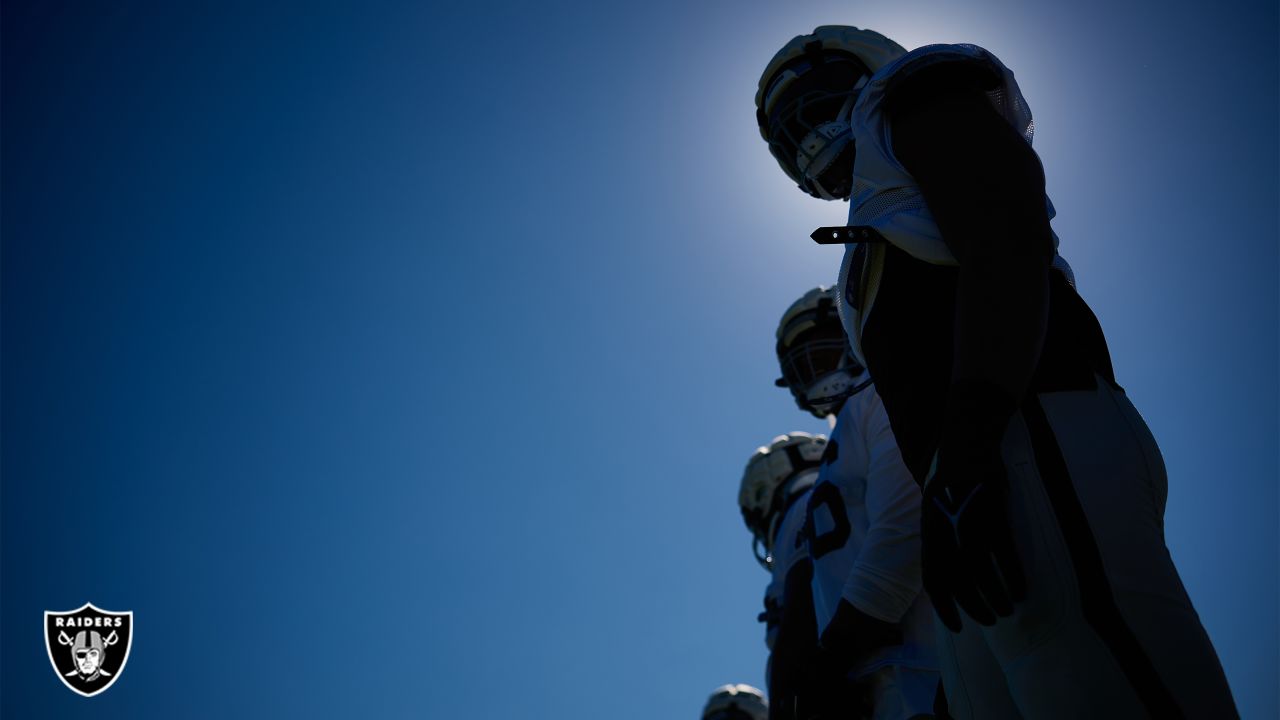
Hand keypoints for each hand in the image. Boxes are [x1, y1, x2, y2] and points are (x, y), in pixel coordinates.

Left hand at [922, 442, 1025, 631]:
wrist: (967, 437)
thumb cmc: (952, 472)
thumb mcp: (934, 504)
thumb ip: (938, 534)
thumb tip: (946, 565)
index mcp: (929, 528)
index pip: (933, 578)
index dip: (944, 606)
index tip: (956, 626)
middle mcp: (946, 528)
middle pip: (957, 580)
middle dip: (973, 606)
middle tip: (989, 620)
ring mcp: (970, 520)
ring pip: (982, 571)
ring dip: (996, 596)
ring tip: (1008, 609)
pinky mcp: (994, 511)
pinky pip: (1004, 553)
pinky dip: (1014, 575)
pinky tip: (1022, 590)